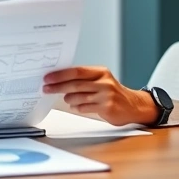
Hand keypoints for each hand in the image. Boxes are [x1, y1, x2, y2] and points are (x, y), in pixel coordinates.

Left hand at [42, 66, 158, 125]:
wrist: (133, 106)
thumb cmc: (112, 93)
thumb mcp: (100, 80)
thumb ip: (83, 79)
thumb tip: (59, 80)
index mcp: (100, 72)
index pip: (77, 71)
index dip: (60, 74)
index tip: (48, 77)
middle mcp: (104, 82)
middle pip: (76, 84)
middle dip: (58, 86)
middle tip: (46, 88)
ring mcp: (106, 95)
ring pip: (79, 97)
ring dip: (68, 98)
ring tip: (66, 98)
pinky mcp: (106, 107)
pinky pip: (85, 107)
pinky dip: (77, 107)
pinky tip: (76, 106)